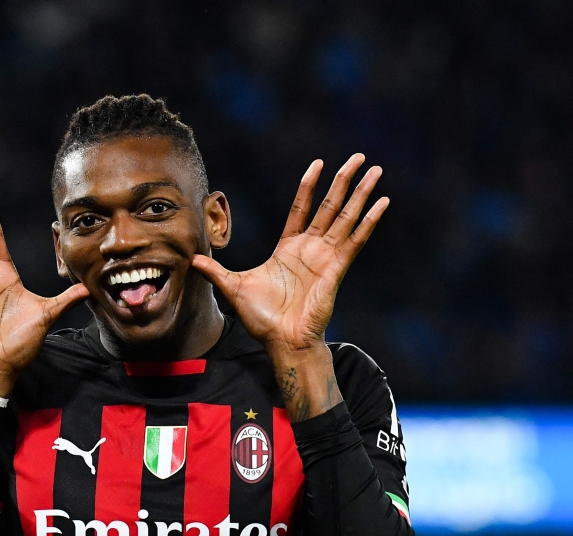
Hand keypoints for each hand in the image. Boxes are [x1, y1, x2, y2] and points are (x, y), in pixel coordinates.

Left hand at [192, 154, 387, 356]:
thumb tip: (191, 259)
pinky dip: (369, 221)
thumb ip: (215, 270)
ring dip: (361, 193)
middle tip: (358, 156)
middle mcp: (311, 248)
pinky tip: (382, 203)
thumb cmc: (262, 319)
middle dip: (344, 180)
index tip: (318, 163)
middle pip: (330, 205)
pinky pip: (355, 240)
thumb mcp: (233, 287)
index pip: (301, 208)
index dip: (309, 186)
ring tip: (375, 170)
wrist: (282, 341)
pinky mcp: (337, 269)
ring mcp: (326, 257)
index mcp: (288, 248)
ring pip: (347, 217)